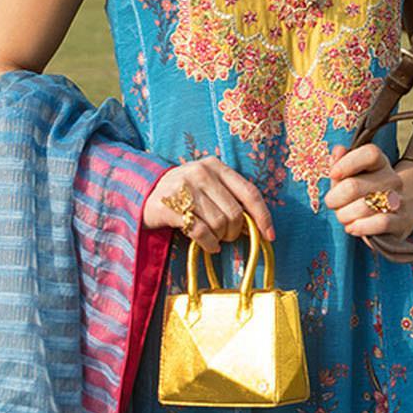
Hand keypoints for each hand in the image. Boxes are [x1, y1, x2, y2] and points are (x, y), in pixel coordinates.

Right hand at [143, 156, 274, 253]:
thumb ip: (231, 198)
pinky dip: (209, 244)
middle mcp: (201, 172)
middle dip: (235, 232)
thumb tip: (257, 226)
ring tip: (214, 239)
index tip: (270, 235)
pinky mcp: (170, 205)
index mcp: (215, 165)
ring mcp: (184, 187)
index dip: (263, 216)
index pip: (249, 191)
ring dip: (220, 239)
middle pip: (234, 213)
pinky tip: (208, 246)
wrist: (143, 194)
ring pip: (219, 224)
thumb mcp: (207, 187)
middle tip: (227, 237)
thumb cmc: (184, 194)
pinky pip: (201, 232)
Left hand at [324, 142, 412, 240]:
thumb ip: (340, 164)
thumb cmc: (363, 194)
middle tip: (333, 204)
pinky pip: (381, 223)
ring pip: (364, 206)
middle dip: (335, 199)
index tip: (333, 174)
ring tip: (343, 217)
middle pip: (354, 186)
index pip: (369, 154)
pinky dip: (361, 227)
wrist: (395, 215)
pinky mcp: (402, 221)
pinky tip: (352, 227)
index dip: (347, 163)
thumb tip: (338, 150)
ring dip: (344, 215)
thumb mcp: (350, 177)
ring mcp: (398, 200)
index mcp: (380, 163)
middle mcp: (392, 179)